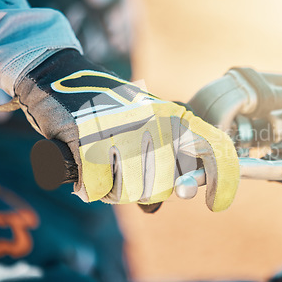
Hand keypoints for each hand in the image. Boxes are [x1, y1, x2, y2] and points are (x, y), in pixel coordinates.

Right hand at [15, 50, 238, 210]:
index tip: (216, 202)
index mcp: (172, 116)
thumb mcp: (141, 125)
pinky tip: (85, 166)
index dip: (222, 180)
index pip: (214, 149)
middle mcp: (154, 122)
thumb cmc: (105, 109)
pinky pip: (98, 188)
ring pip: (130, 192)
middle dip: (142, 190)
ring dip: (113, 188)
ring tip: (103, 165)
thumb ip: (160, 161)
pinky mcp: (89, 140)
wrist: (59, 76)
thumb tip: (162, 204)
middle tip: (123, 172)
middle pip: (163, 188)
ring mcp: (123, 131)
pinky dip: (89, 184)